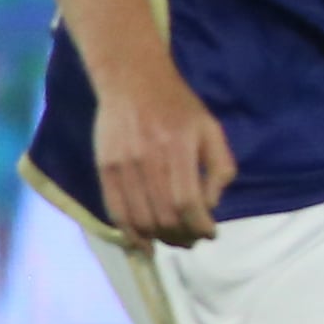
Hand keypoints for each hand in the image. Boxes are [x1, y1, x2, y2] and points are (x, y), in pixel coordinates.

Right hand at [93, 63, 235, 245]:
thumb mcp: (212, 130)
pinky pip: (115, 209)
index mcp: (179, 148)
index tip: (210, 234)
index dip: (199, 225)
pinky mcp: (104, 167)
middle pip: (163, 215)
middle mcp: (148, 159)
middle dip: (181, 236)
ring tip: (173, 241)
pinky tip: (143, 242)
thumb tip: (210, 205)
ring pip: (139, 217)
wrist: (132, 80)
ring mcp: (122, 165)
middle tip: (192, 240)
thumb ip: (219, 168)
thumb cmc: (179, 106)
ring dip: (158, 238)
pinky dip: (129, 232)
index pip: (187, 202)